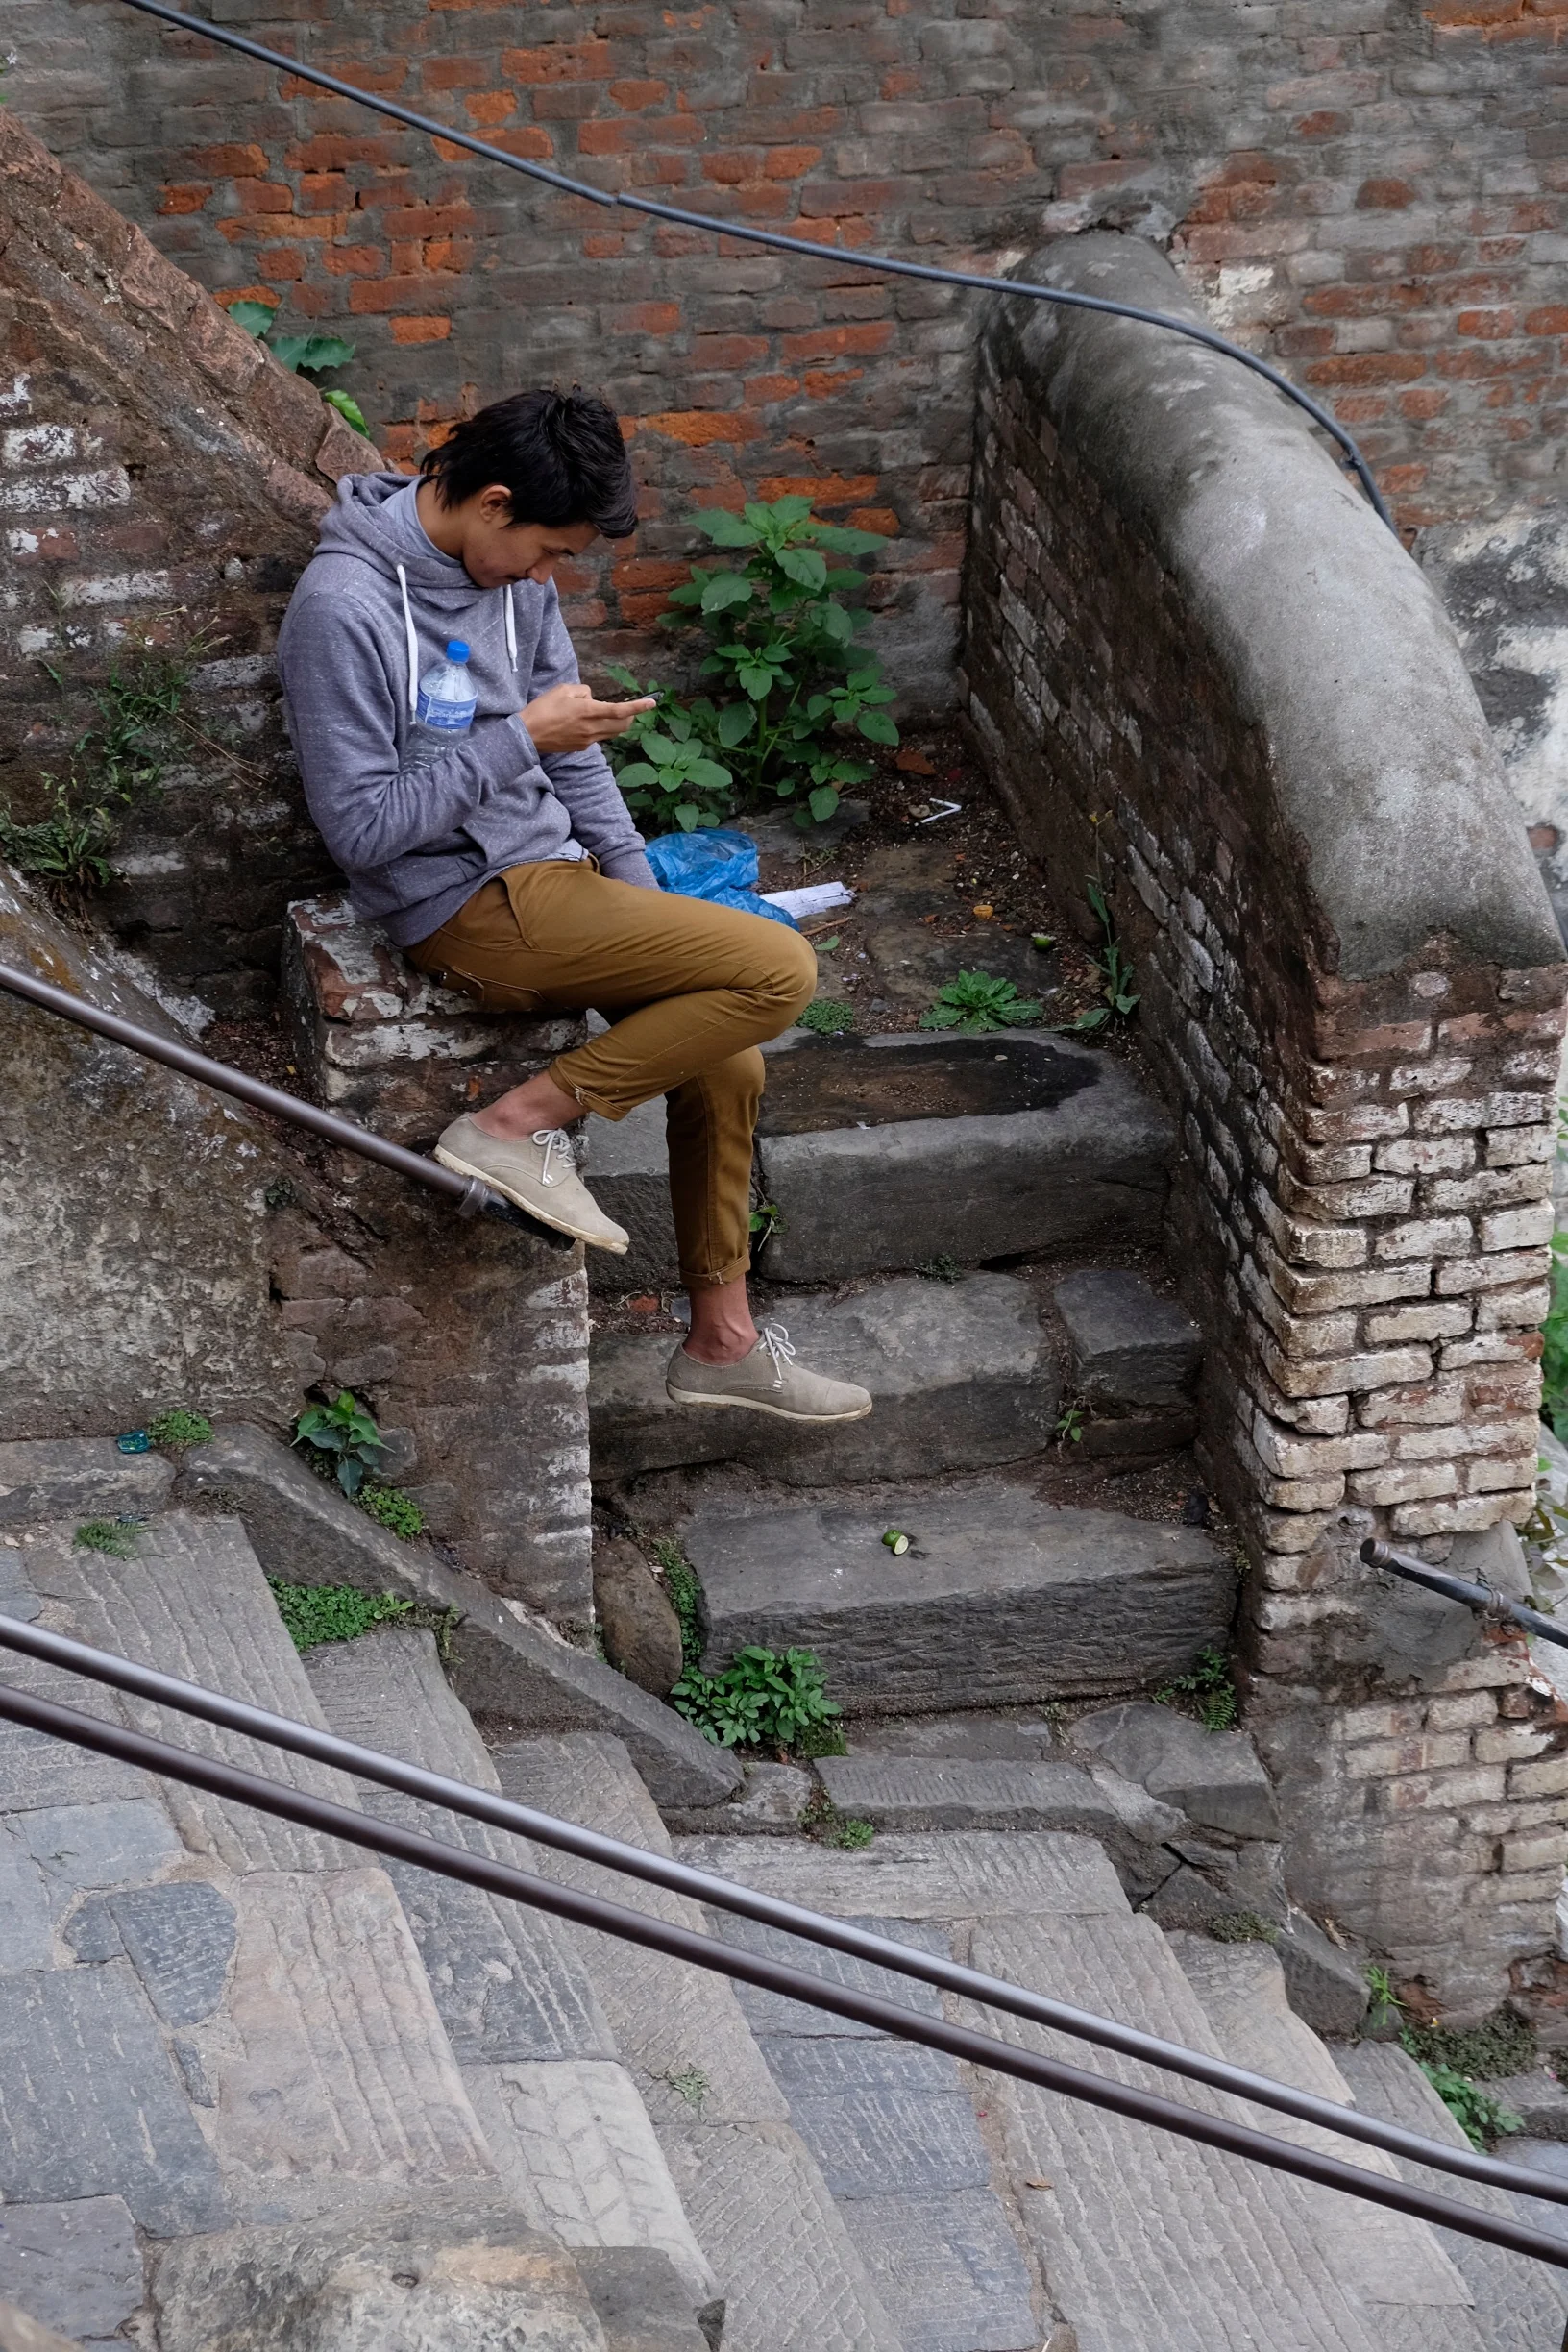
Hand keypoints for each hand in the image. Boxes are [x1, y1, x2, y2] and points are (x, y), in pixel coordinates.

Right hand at [522, 681, 654, 753]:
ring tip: (606, 713)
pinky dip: (600, 728)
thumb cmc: (542, 709)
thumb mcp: (562, 690)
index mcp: (587, 712)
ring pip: (612, 733)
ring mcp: (588, 740)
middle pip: (622, 725)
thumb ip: (583, 692)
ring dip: (617, 723)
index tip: (652, 703)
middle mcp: (591, 728)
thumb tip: (592, 698)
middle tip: (629, 708)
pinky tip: (587, 722)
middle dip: (631, 717)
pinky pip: (599, 737)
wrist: (528, 735)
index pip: (620, 710)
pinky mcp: (582, 747)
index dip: (638, 707)